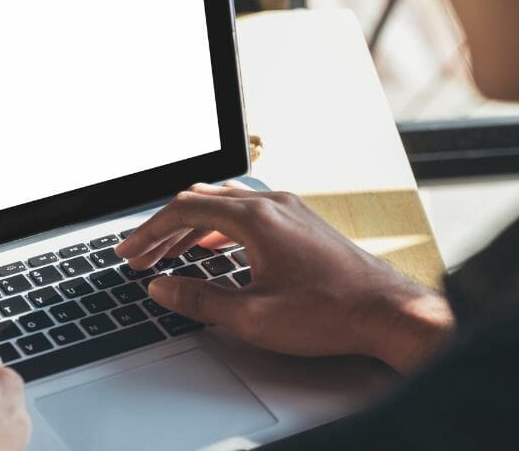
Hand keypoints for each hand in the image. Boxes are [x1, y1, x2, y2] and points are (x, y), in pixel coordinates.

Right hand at [115, 183, 452, 372]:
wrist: (388, 312)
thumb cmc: (329, 312)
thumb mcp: (253, 316)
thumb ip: (200, 300)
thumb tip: (162, 289)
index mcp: (256, 218)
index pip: (184, 210)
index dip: (149, 232)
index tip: (129, 252)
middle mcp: (273, 204)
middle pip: (202, 202)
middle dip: (165, 229)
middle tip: (141, 255)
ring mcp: (290, 210)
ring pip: (225, 206)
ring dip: (192, 228)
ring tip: (167, 254)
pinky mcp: (302, 223)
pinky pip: (248, 213)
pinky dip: (219, 228)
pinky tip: (212, 249)